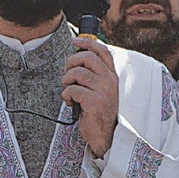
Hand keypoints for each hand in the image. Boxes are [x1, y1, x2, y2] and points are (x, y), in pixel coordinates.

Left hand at [62, 37, 118, 157]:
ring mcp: (103, 91)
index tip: (75, 42)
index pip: (102, 51)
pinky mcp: (94, 101)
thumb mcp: (100, 90)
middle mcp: (110, 81)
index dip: (87, 43)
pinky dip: (66, 95)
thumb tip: (78, 57)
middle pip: (87, 58)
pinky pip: (73, 89)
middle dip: (71, 63)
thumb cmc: (98, 111)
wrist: (104, 135)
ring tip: (69, 91)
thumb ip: (94, 74)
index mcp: (112, 76)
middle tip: (67, 75)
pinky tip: (70, 102)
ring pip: (77, 73)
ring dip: (66, 81)